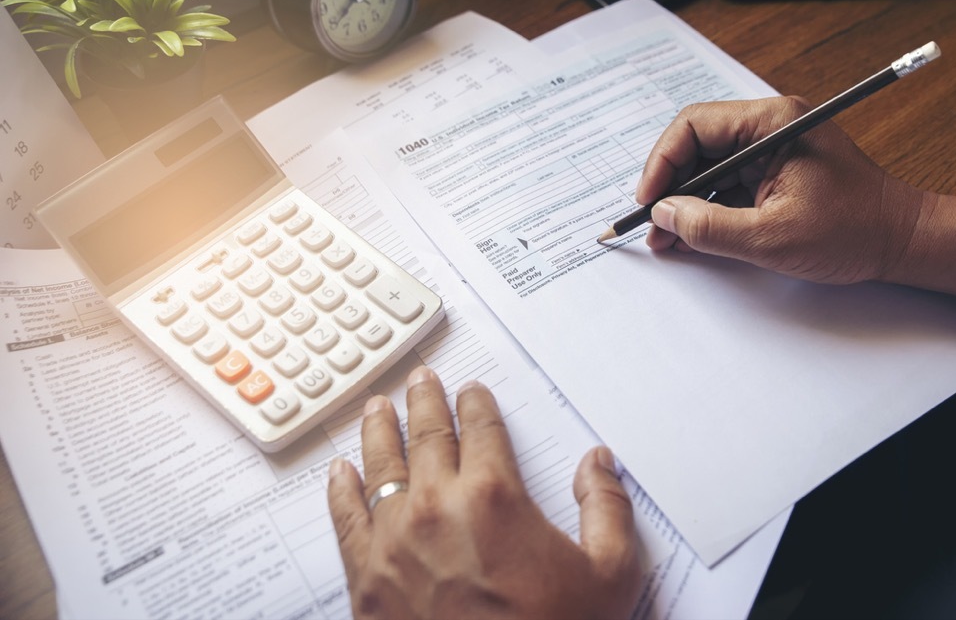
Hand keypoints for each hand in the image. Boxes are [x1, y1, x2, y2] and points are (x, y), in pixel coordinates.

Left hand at [327, 366, 640, 619]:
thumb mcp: (609, 575)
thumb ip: (608, 509)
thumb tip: (598, 463)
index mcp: (494, 498)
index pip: (482, 428)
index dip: (477, 403)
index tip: (472, 392)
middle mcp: (436, 508)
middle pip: (426, 435)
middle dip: (424, 402)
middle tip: (420, 380)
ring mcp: (393, 544)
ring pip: (380, 466)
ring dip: (379, 430)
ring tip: (377, 407)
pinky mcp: (365, 582)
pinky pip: (345, 519)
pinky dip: (340, 490)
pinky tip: (339, 471)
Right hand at [637, 96, 923, 283]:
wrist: (903, 241)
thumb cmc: (856, 231)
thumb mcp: (773, 237)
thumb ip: (711, 227)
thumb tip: (665, 215)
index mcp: (774, 122)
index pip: (695, 125)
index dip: (662, 163)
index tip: (648, 201)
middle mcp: (771, 126)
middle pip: (697, 143)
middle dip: (669, 185)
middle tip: (649, 223)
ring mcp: (773, 148)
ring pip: (709, 165)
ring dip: (685, 200)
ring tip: (666, 237)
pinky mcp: (776, 171)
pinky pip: (729, 182)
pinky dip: (707, 207)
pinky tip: (690, 235)